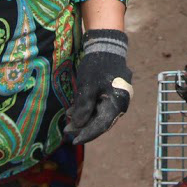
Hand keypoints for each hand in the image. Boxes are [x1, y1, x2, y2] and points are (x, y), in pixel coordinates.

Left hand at [64, 30, 132, 144]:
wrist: (107, 45)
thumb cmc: (98, 66)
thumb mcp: (88, 87)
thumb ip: (83, 108)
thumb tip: (77, 126)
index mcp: (117, 104)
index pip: (101, 126)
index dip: (87, 134)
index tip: (74, 141)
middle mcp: (119, 104)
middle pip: (100, 121)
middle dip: (83, 127)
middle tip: (66, 131)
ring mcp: (116, 98)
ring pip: (99, 114)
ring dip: (83, 118)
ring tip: (68, 122)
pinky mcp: (111, 92)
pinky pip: (99, 105)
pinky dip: (87, 109)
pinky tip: (73, 111)